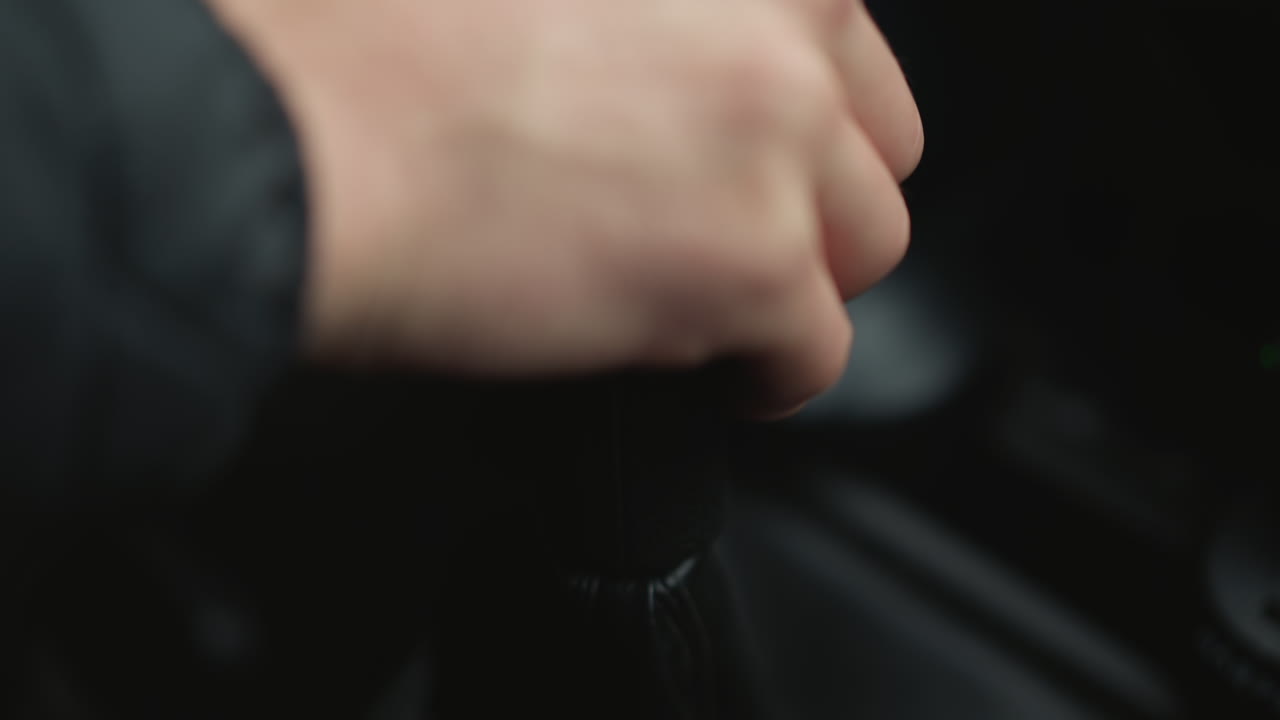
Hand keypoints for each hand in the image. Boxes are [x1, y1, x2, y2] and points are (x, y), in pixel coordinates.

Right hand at [207, 0, 921, 417]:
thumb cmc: (374, 45)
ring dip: (795, 285)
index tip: (748, 152)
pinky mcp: (755, 264)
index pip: (843, 43)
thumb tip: (681, 74)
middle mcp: (788, 25)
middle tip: (726, 233)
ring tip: (706, 306)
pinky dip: (766, 376)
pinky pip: (818, 356)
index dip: (796, 113)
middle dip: (812, 202)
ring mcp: (780, 141)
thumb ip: (659, 19)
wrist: (299, 138)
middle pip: (873, 148)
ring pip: (863, 250)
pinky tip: (698, 366)